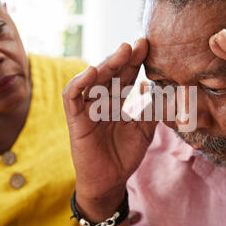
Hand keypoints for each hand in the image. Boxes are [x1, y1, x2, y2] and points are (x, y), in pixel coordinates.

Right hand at [63, 39, 157, 219]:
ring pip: (93, 79)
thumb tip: (154, 85)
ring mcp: (87, 108)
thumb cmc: (126, 155)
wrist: (110, 181)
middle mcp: (101, 100)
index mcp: (118, 100)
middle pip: (111, 73)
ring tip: (122, 52)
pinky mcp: (75, 119)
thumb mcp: (144, 129)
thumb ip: (150, 109)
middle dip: (124, 57)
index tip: (147, 45)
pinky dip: (78, 83)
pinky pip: (72, 97)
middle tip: (137, 44)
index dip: (136, 60)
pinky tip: (91, 71)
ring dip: (106, 64)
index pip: (126, 75)